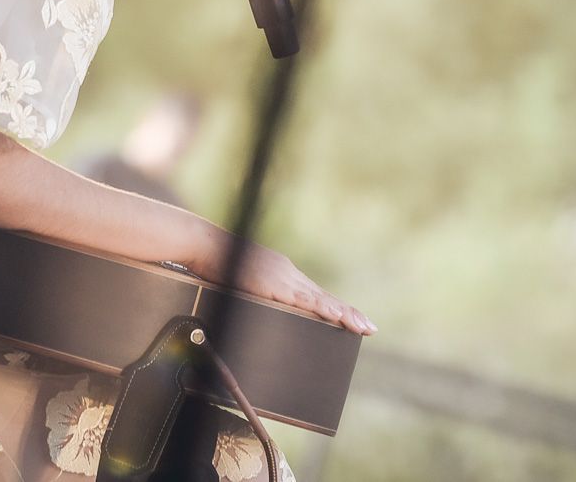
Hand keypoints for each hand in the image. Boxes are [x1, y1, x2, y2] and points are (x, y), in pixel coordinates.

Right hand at [204, 240, 375, 335]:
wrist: (206, 247)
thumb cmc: (216, 264)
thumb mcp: (240, 281)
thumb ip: (253, 293)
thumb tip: (255, 307)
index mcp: (281, 273)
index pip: (313, 293)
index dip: (333, 307)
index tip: (351, 318)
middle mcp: (288, 273)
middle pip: (324, 298)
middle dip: (348, 314)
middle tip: (369, 327)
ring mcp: (285, 278)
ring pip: (322, 300)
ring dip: (345, 315)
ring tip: (364, 327)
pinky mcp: (277, 286)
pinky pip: (307, 301)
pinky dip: (326, 310)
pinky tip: (340, 319)